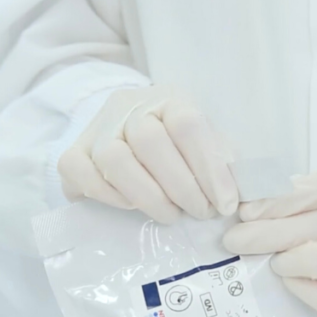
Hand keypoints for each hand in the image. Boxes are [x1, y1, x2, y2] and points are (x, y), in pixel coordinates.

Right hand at [58, 86, 238, 223]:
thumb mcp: (206, 145)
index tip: (226, 203)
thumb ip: (223, 163)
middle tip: (200, 213)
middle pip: (150, 140)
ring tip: (171, 216)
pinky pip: (81, 173)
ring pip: (115, 158)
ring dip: (149, 195)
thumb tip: (245, 195)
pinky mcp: (72, 155)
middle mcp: (129, 107)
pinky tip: (132, 208)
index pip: (188, 124)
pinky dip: (109, 195)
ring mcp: (97, 129)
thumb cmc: (177, 148)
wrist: (125, 139)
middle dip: (181, 186)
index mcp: (168, 99)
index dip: (210, 167)